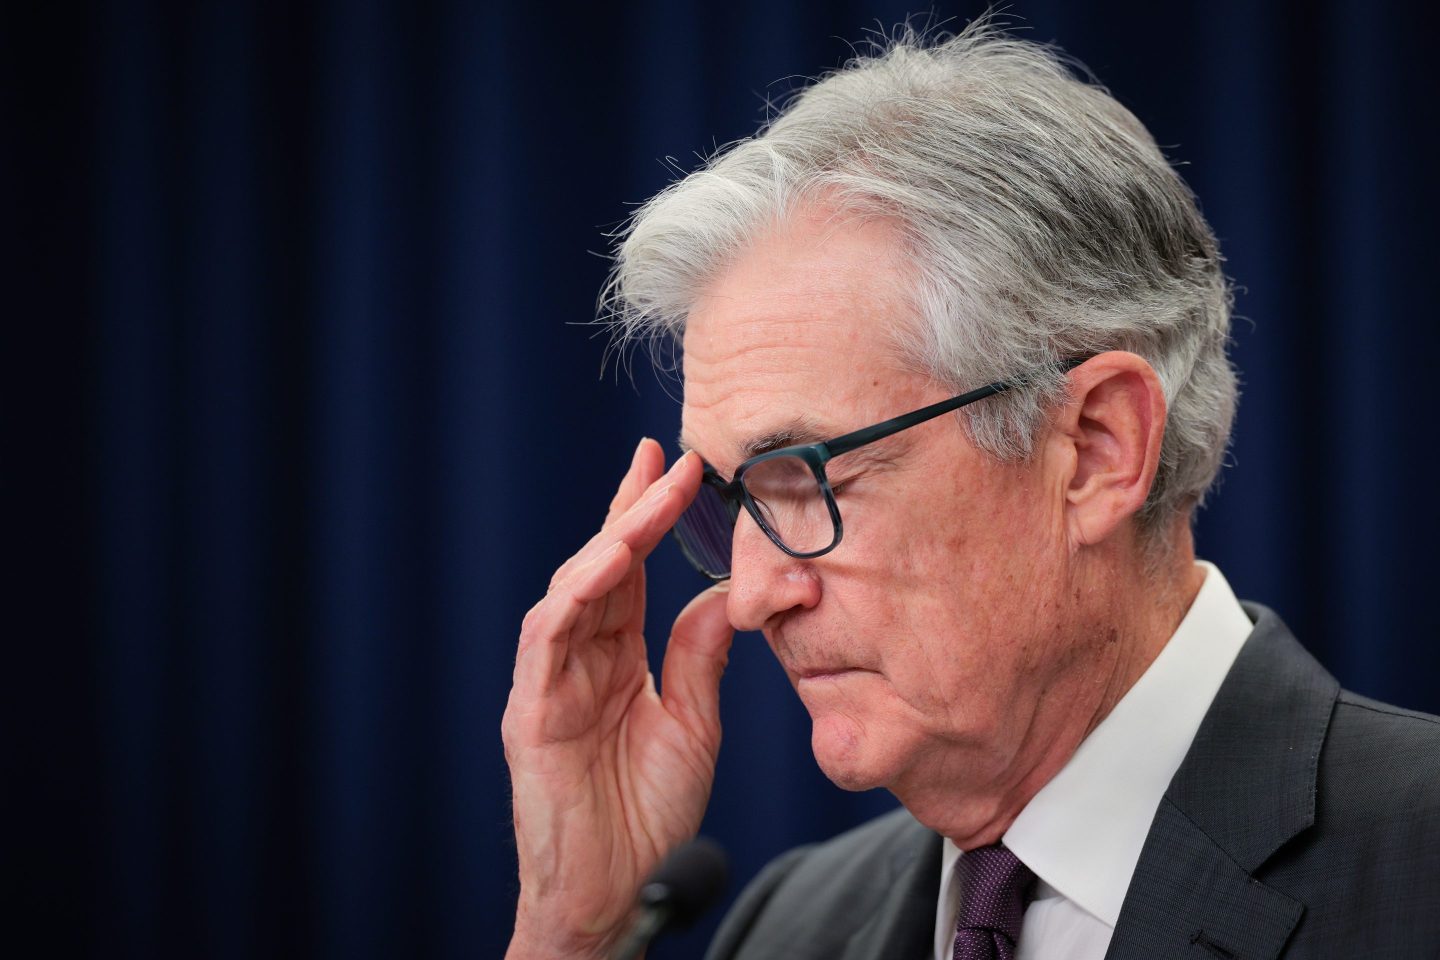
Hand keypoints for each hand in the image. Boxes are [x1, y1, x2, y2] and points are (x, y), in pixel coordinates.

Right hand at [503, 439, 733, 959]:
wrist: (616, 891)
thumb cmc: (646, 814)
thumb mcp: (692, 722)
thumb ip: (700, 658)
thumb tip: (724, 595)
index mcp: (615, 658)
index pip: (632, 573)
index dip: (649, 518)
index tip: (678, 465)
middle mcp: (579, 658)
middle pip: (602, 567)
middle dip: (633, 509)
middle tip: (667, 458)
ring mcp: (550, 680)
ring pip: (574, 589)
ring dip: (611, 539)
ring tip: (649, 495)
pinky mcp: (531, 709)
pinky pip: (549, 638)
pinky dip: (576, 595)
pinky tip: (610, 560)